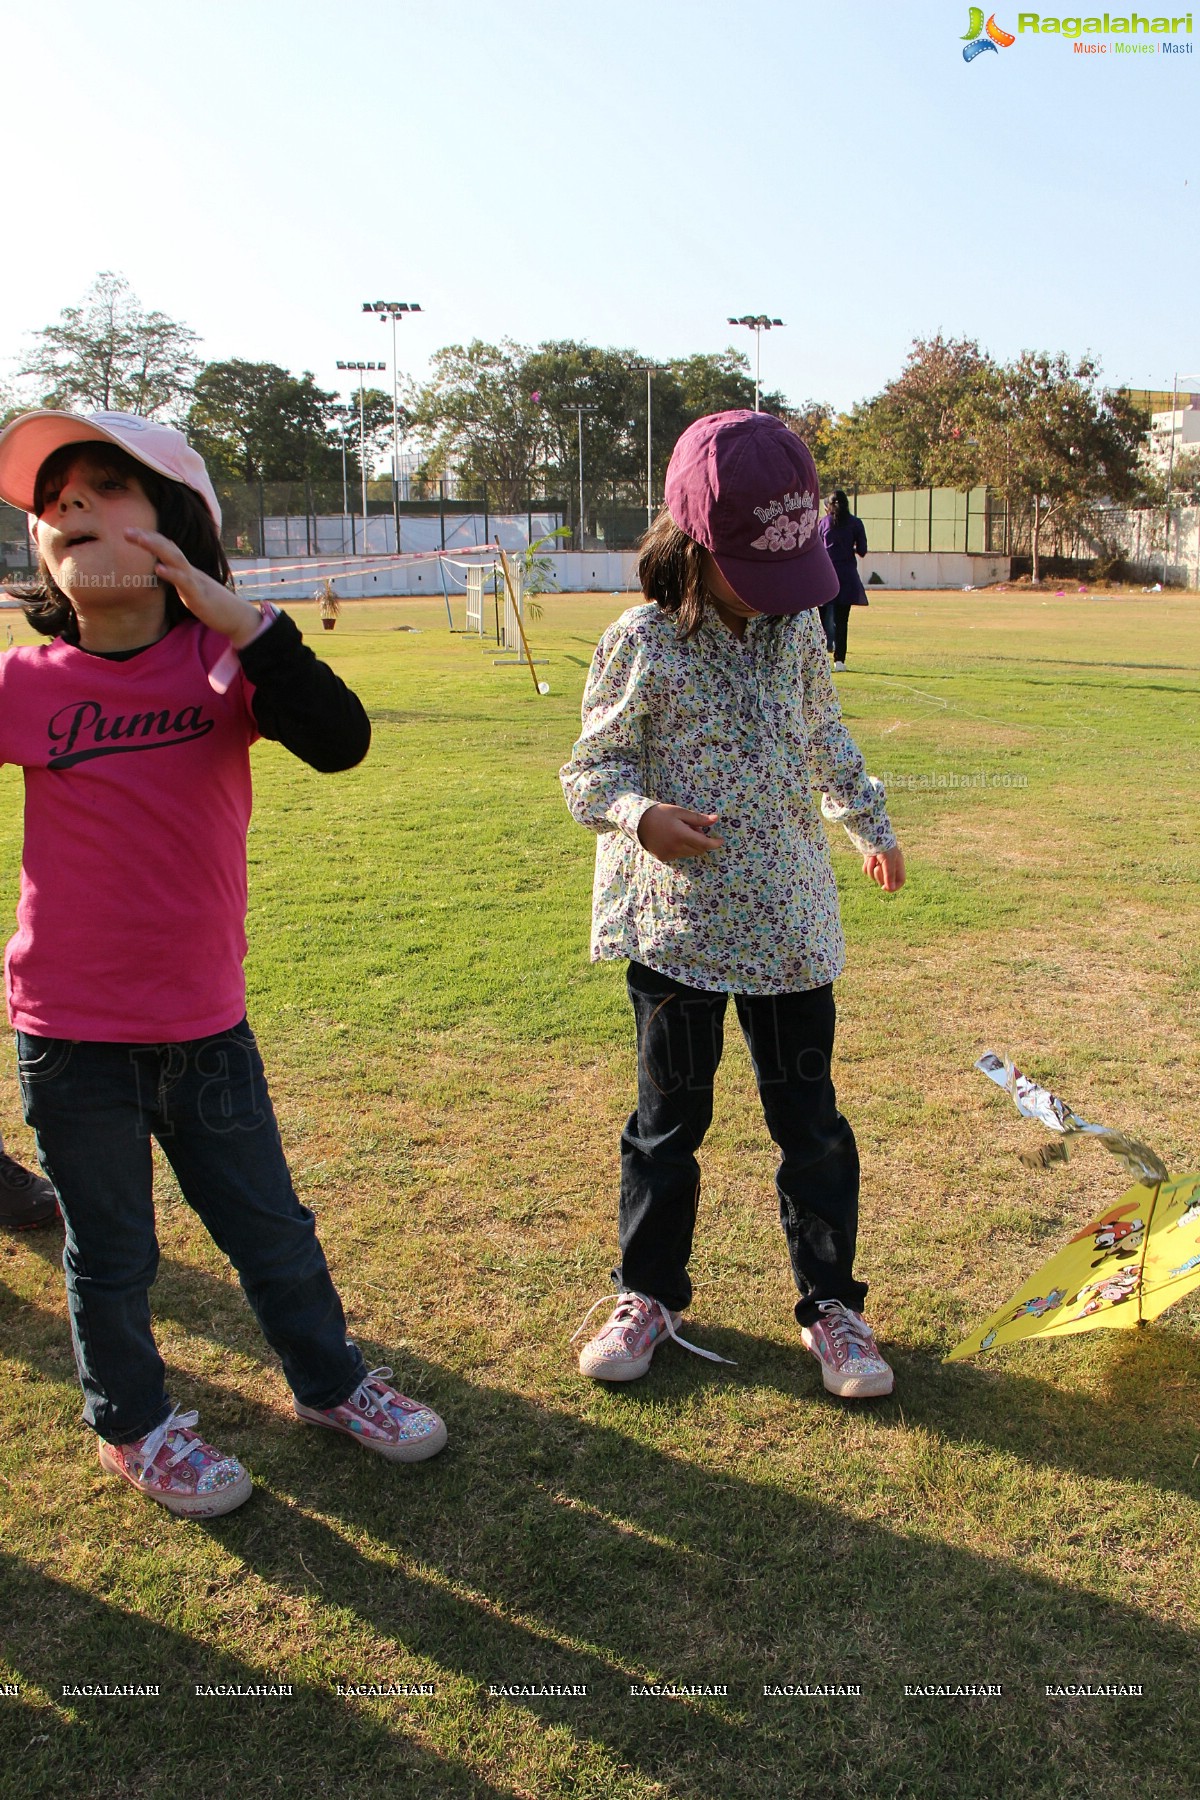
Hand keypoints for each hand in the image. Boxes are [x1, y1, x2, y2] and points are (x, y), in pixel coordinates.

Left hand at [124, 527, 262, 646]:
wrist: (238, 618)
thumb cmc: (214, 606)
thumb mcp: (191, 590)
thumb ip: (178, 580)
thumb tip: (163, 572)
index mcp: (186, 570)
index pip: (167, 549)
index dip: (150, 539)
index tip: (130, 531)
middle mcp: (190, 571)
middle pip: (168, 548)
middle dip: (147, 538)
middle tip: (126, 531)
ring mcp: (196, 581)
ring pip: (175, 559)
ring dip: (156, 548)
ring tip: (139, 540)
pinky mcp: (200, 595)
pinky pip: (185, 582)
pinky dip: (171, 573)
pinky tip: (158, 568)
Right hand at [637, 805, 723, 862]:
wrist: (637, 822)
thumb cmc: (660, 813)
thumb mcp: (680, 812)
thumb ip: (698, 819)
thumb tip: (715, 819)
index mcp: (682, 835)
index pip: (704, 844)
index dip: (715, 843)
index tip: (721, 840)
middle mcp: (676, 848)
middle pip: (698, 849)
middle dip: (702, 840)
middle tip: (694, 828)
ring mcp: (669, 854)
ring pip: (690, 853)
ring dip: (692, 845)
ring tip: (683, 831)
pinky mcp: (664, 858)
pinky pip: (680, 855)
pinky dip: (683, 848)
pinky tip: (675, 838)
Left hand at [862, 844, 904, 891]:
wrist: (870, 834)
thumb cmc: (883, 846)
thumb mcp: (888, 861)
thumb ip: (889, 875)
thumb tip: (890, 889)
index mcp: (898, 865)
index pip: (899, 882)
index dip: (893, 887)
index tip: (884, 887)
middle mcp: (890, 866)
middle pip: (884, 881)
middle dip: (878, 875)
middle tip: (877, 867)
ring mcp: (879, 865)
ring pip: (874, 877)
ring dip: (871, 869)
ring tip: (872, 858)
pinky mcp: (870, 862)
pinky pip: (867, 872)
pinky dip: (866, 866)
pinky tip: (868, 858)